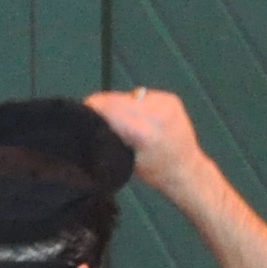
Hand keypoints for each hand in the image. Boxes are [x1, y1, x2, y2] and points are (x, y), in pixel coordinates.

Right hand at [85, 89, 205, 186]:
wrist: (187, 169)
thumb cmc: (155, 172)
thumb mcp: (125, 159)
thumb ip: (110, 136)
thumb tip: (91, 119)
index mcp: (143, 132)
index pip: (108, 108)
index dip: (91, 108)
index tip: (79, 112)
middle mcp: (156, 113)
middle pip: (116, 99)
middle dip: (102, 105)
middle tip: (92, 115)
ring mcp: (165, 103)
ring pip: (128, 95)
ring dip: (119, 104)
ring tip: (117, 119)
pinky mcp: (171, 98)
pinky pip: (141, 96)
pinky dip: (134, 104)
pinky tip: (137, 117)